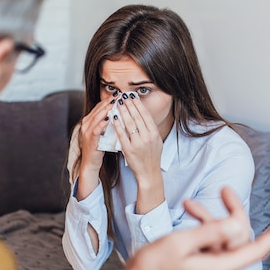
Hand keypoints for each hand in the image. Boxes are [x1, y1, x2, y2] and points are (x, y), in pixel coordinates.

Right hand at [75, 97, 115, 199]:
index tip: (119, 94)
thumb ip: (107, 123)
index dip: (109, 99)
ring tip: (115, 103)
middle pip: (98, 109)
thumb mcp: (103, 132)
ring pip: (97, 117)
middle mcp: (86, 124)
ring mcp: (87, 131)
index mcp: (89, 121)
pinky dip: (103, 123)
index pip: (99, 106)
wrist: (91, 162)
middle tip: (118, 95)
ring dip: (106, 109)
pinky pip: (96, 129)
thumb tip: (118, 113)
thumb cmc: (99, 147)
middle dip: (108, 101)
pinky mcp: (90, 139)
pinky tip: (110, 118)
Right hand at [105, 189, 269, 269]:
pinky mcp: (200, 268)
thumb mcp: (180, 242)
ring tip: (189, 204)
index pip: (254, 250)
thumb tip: (236, 224)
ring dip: (209, 218)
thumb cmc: (152, 267)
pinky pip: (210, 244)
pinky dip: (202, 228)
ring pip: (221, 238)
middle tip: (223, 190)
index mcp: (219, 267)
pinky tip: (188, 217)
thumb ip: (210, 232)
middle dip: (230, 213)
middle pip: (238, 238)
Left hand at [113, 94, 164, 212]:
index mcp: (154, 133)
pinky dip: (117, 125)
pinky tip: (113, 118)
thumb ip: (150, 128)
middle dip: (129, 104)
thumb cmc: (152, 156)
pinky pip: (121, 135)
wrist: (149, 173)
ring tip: (117, 103)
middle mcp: (147, 137)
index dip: (138, 104)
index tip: (132, 96)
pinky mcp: (129, 149)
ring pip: (129, 124)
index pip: (145, 115)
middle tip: (123, 96)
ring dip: (122, 111)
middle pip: (137, 117)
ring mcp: (138, 143)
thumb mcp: (156, 141)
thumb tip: (143, 114)